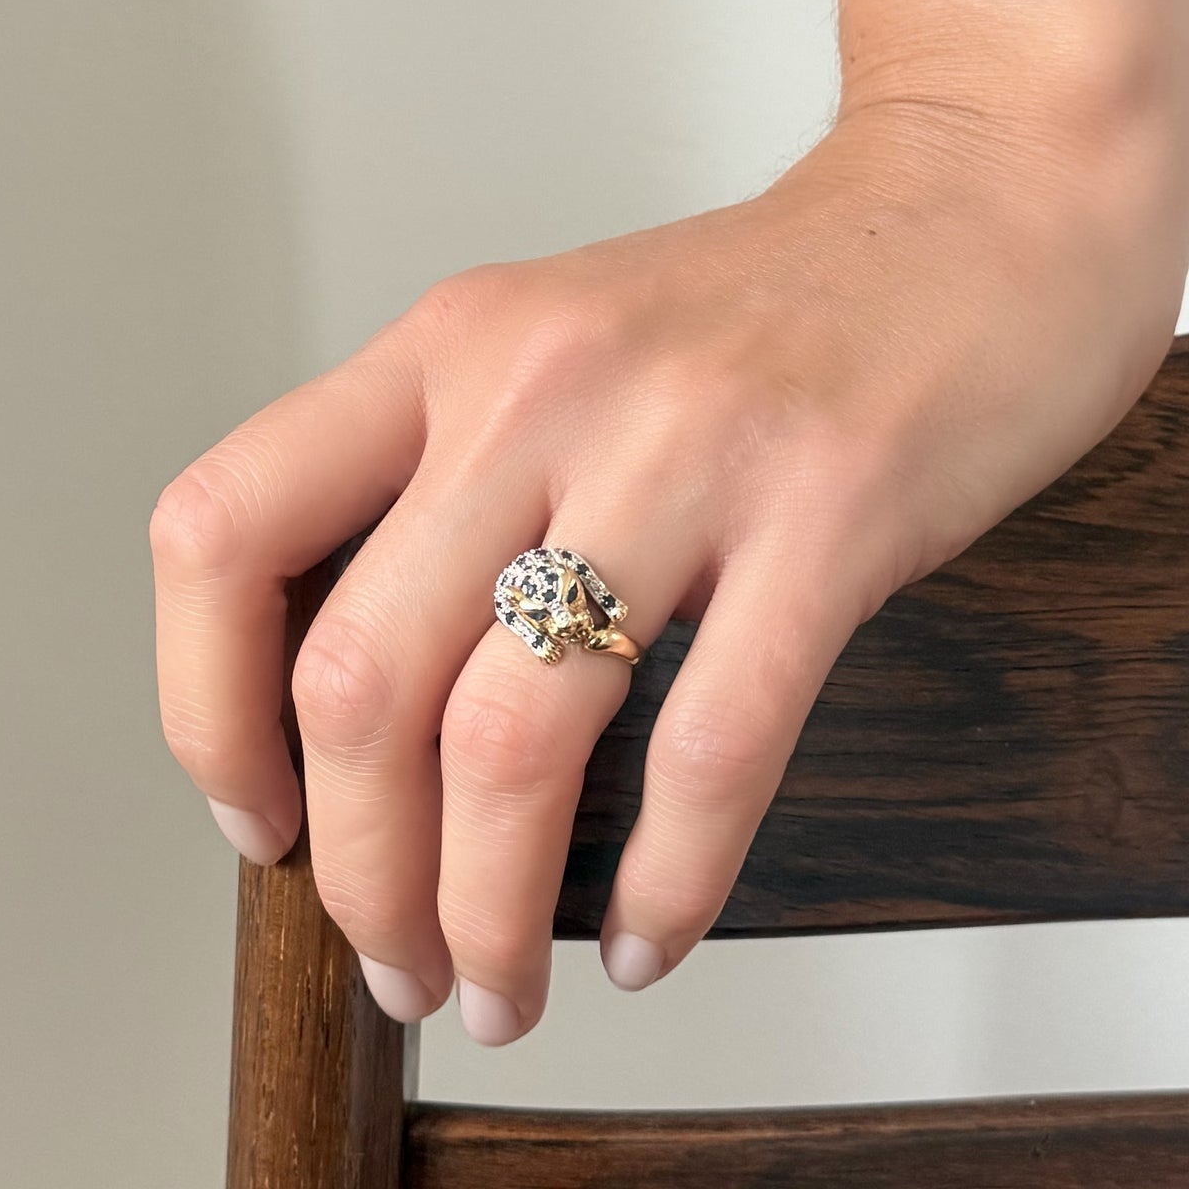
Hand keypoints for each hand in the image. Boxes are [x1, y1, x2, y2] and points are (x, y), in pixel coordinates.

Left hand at [151, 51, 1188, 1043]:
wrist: (984, 199)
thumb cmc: (772, 307)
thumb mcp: (562, 348)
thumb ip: (457, 487)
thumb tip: (364, 715)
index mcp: (448, 347)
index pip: (224, 530)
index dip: (204, 709)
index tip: (259, 819)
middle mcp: (540, 385)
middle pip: (358, 681)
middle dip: (357, 872)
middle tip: (396, 960)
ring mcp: (685, 446)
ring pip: (513, 738)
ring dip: (483, 909)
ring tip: (499, 989)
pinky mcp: (833, 509)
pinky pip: (713, 747)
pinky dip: (665, 883)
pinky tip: (647, 938)